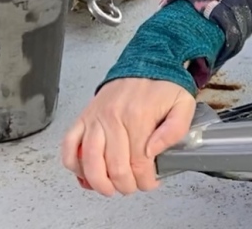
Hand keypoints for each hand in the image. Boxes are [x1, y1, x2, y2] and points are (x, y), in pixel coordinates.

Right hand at [59, 78, 194, 196]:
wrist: (147, 61)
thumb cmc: (164, 85)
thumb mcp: (183, 105)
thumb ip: (174, 131)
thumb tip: (152, 152)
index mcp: (138, 116)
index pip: (138, 162)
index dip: (144, 180)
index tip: (149, 183)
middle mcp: (113, 117)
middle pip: (113, 166)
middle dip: (124, 185)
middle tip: (132, 187)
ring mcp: (95, 118)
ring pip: (89, 160)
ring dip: (98, 182)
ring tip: (108, 189)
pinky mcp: (84, 117)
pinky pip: (69, 145)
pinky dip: (73, 163)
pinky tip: (83, 174)